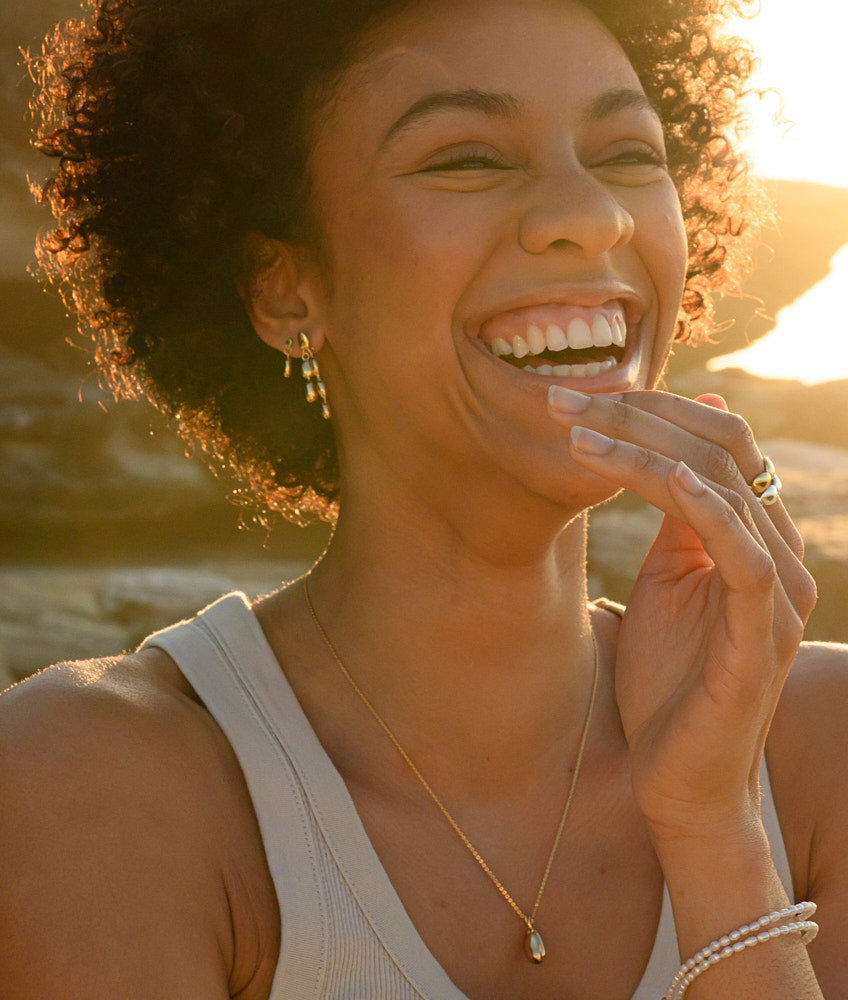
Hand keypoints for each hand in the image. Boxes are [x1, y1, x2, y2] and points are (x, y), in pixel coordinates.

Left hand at [547, 385, 816, 842]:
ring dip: (643, 450)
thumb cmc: (667, 681)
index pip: (716, 440)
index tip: (577, 397)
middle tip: (561, 400)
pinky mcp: (766, 632)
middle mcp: (776, 550)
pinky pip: (745, 553)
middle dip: (635, 415)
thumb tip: (669, 454)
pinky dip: (701, 507)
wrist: (680, 776)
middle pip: (718, 449)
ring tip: (574, 432)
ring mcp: (778, 591)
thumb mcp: (665, 582)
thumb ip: (674, 518)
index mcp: (751, 533)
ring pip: (723, 487)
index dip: (652, 408)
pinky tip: (654, 475)